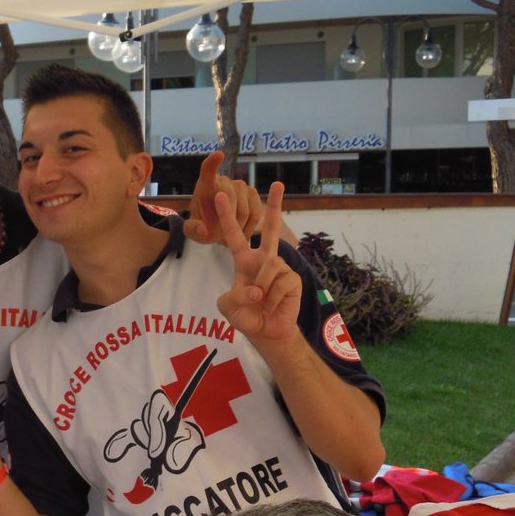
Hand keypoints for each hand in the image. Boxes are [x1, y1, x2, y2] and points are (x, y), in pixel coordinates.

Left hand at [183, 151, 265, 244]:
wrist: (216, 227)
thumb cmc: (202, 225)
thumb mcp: (192, 231)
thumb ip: (193, 230)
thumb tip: (203, 231)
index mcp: (205, 187)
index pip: (207, 171)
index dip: (213, 163)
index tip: (219, 155)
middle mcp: (224, 181)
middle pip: (230, 199)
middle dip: (226, 220)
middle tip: (220, 237)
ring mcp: (240, 185)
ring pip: (244, 210)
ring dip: (237, 227)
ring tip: (228, 236)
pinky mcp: (253, 193)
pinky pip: (256, 213)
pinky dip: (250, 227)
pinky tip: (240, 233)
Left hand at [214, 183, 300, 348]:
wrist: (266, 332)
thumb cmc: (246, 316)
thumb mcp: (228, 307)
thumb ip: (234, 296)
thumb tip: (257, 289)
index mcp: (244, 261)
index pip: (234, 235)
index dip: (226, 216)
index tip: (221, 195)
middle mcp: (263, 260)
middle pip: (271, 229)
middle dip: (274, 206)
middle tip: (278, 183)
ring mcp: (280, 268)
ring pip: (269, 267)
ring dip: (262, 289)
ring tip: (262, 302)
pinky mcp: (293, 278)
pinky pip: (281, 282)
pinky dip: (274, 298)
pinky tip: (275, 304)